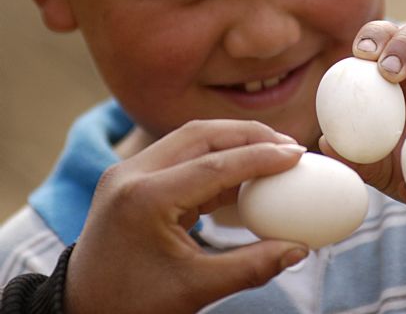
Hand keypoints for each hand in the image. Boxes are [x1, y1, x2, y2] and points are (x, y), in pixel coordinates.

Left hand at [64, 120, 308, 313]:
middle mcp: (132, 174)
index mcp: (145, 199)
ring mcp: (129, 172)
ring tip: (270, 151)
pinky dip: (216, 157)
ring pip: (191, 138)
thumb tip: (299, 250)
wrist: (81, 309)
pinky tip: (242, 169)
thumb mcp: (195, 289)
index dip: (261, 157)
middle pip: (201, 135)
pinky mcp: (133, 178)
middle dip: (249, 135)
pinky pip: (181, 155)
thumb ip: (252, 267)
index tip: (296, 154)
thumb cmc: (132, 304)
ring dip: (233, 141)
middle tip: (287, 144)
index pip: (214, 165)